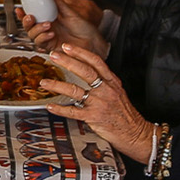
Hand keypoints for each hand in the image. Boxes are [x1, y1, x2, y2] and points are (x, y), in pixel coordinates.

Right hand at [15, 0, 105, 55]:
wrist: (93, 42)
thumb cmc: (85, 30)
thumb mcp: (71, 12)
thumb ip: (58, 3)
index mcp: (50, 19)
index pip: (33, 16)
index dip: (23, 13)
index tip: (19, 8)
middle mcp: (47, 29)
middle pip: (28, 27)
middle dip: (26, 22)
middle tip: (31, 17)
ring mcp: (48, 38)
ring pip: (32, 36)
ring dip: (37, 29)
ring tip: (47, 25)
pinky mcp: (51, 47)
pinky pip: (41, 43)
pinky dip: (43, 37)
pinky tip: (50, 33)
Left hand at [40, 44, 153, 159]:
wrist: (134, 132)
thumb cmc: (125, 114)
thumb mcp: (118, 92)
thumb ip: (104, 82)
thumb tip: (88, 73)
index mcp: (112, 82)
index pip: (96, 62)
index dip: (80, 53)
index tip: (68, 47)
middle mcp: (105, 90)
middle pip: (85, 71)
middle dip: (68, 62)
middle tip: (54, 56)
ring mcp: (99, 103)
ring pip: (75, 90)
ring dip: (57, 85)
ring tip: (45, 82)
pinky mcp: (93, 117)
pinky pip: (73, 112)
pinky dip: (60, 109)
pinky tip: (50, 106)